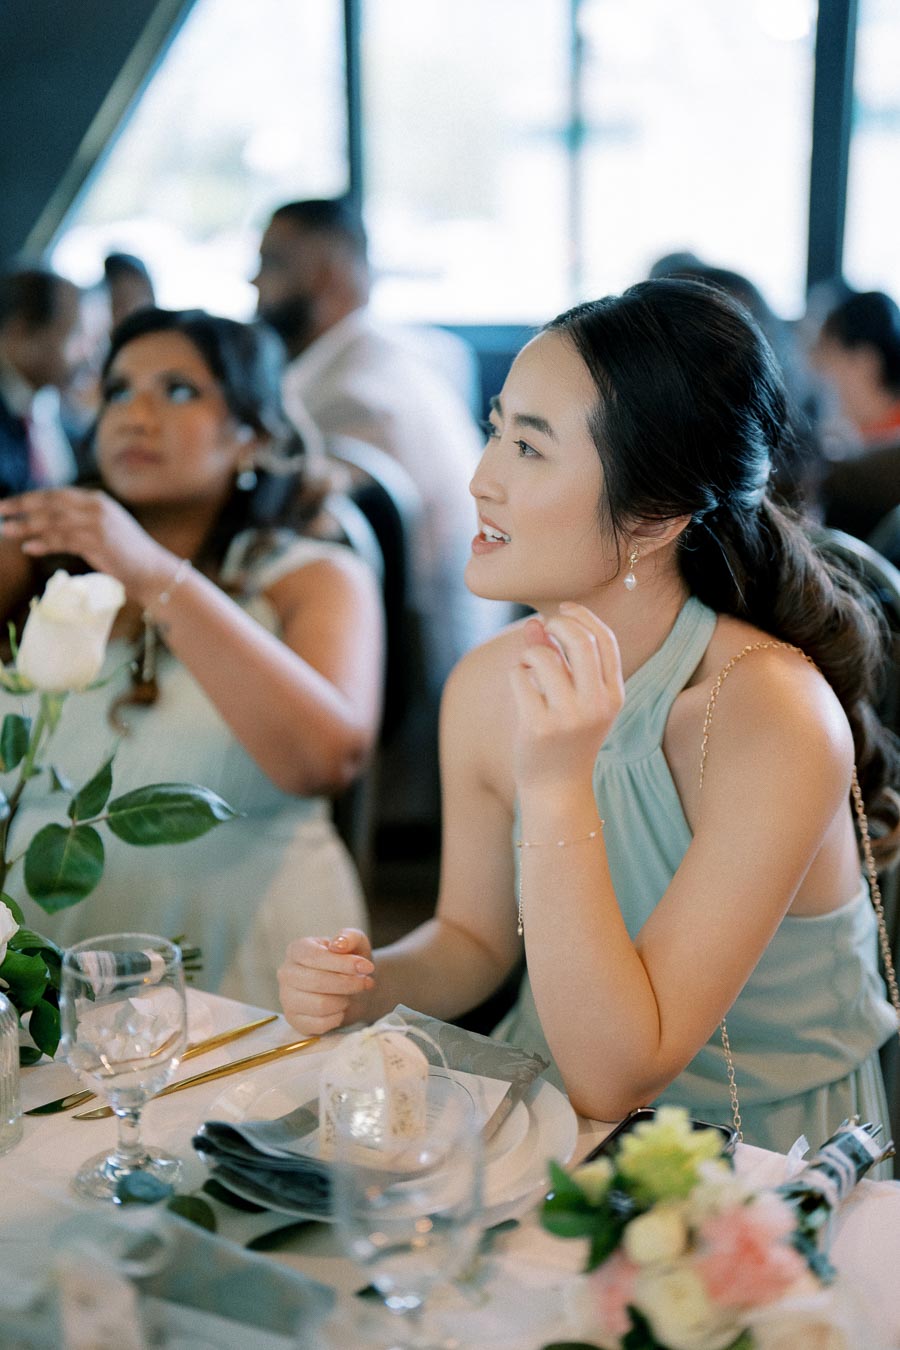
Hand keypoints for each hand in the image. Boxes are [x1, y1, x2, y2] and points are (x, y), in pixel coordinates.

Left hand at [0, 488, 171, 600]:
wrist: (153, 570)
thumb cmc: (127, 554)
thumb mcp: (103, 530)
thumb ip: (79, 520)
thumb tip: (47, 521)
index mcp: (96, 500)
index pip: (56, 494)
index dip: (30, 497)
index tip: (8, 503)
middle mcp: (96, 507)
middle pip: (51, 503)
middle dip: (22, 505)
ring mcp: (98, 523)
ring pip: (54, 521)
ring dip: (27, 526)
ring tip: (6, 531)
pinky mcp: (98, 542)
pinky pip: (64, 540)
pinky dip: (45, 543)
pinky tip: (29, 547)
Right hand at [277, 928, 374, 1034]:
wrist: (350, 987)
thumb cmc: (349, 961)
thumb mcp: (355, 942)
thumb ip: (349, 937)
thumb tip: (338, 945)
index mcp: (297, 949)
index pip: (315, 957)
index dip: (343, 964)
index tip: (368, 967)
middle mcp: (286, 973)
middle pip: (317, 982)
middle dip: (348, 984)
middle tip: (366, 982)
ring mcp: (287, 999)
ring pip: (320, 1005)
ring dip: (344, 1001)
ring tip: (350, 994)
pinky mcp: (295, 1021)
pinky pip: (319, 1025)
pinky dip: (337, 1017)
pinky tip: (341, 1008)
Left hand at [510, 601, 624, 791]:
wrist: (558, 788)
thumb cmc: (566, 737)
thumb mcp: (575, 698)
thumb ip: (560, 659)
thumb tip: (536, 623)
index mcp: (614, 695)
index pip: (605, 640)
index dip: (582, 616)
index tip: (562, 609)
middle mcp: (597, 705)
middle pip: (580, 641)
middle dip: (556, 624)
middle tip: (543, 628)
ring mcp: (569, 717)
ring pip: (543, 656)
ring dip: (529, 654)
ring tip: (528, 670)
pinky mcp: (539, 727)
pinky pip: (520, 678)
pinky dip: (516, 676)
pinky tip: (521, 692)